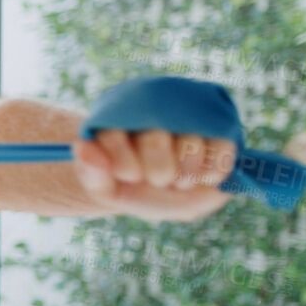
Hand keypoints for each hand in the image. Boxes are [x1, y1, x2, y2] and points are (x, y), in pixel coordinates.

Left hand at [73, 129, 236, 221]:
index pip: (113, 134)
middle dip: (157, 173)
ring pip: (190, 144)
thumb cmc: (134, 190)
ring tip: (179, 181)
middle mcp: (153, 112)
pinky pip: (222, 148)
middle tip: (158, 181)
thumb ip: (92, 175)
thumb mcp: (109, 191)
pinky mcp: (220, 129)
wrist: (171, 194)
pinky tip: (202, 178)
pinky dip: (212, 172)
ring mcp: (189, 118)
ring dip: (185, 174)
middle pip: (154, 140)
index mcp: (120, 120)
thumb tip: (83, 146)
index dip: (122, 163)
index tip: (129, 177)